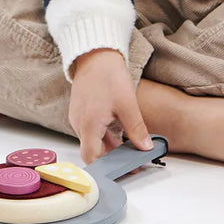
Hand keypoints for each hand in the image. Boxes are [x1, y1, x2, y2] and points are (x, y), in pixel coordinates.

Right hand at [68, 48, 152, 163]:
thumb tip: (145, 148)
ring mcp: (78, 116)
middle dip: (112, 158)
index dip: (107, 168)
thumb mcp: (127, 104)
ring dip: (109, 146)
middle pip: (93, 150)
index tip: (124, 171)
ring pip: (92, 139)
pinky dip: (104, 134)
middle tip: (133, 161)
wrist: (95, 52)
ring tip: (130, 148)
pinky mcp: (81, 109)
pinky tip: (119, 132)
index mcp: (88, 125)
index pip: (92, 158)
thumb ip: (136, 129)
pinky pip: (91, 129)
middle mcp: (78, 123)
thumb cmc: (109, 75)